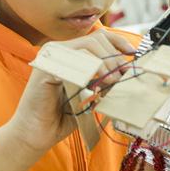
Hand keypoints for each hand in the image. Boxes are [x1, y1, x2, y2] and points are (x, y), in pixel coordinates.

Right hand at [4, 29, 135, 156]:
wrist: (36, 133)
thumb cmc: (62, 115)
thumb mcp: (89, 93)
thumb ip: (104, 79)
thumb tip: (126, 70)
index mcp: (69, 53)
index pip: (98, 37)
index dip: (118, 42)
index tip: (133, 54)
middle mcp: (58, 50)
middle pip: (96, 39)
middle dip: (114, 58)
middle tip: (121, 77)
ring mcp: (50, 57)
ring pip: (88, 47)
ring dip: (106, 64)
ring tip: (112, 82)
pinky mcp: (45, 69)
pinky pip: (74, 62)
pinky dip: (90, 73)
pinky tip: (95, 87)